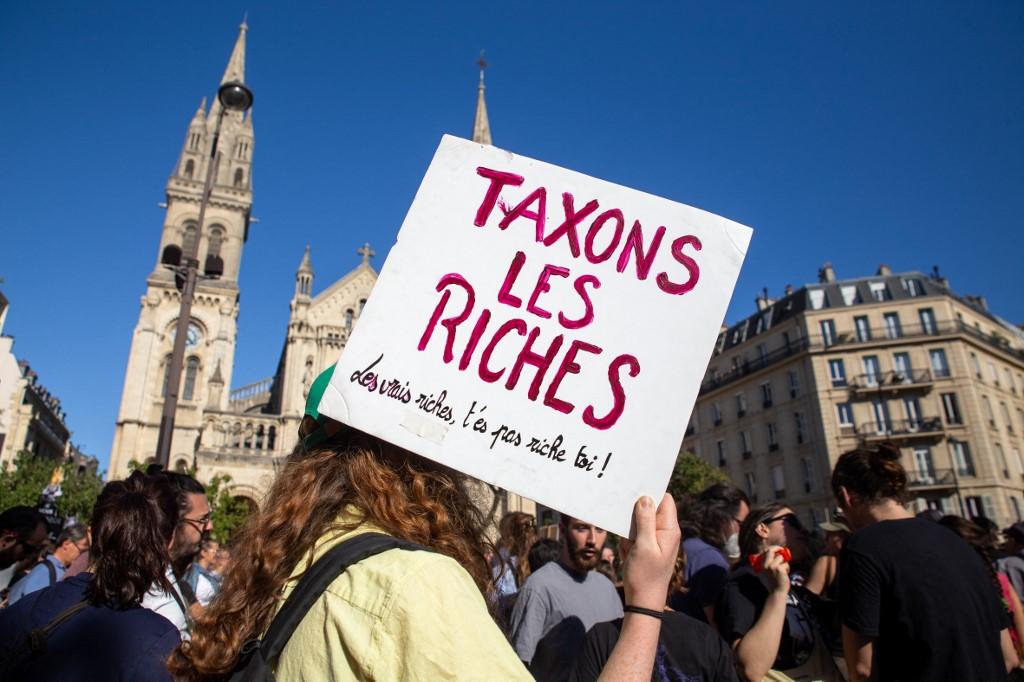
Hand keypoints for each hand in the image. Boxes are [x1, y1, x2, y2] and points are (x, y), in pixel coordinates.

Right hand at [623, 494, 680, 609]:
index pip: (664, 500)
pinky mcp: (647, 548)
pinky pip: (635, 536)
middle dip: (636, 511)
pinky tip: (627, 553)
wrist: (643, 602)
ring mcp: (656, 540)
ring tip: (627, 544)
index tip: (634, 487)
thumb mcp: (643, 546)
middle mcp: (665, 532)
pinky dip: (628, 541)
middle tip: (623, 513)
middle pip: (651, 509)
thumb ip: (645, 521)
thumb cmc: (644, 575)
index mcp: (669, 529)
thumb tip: (646, 498)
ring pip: (640, 523)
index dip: (651, 492)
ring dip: (630, 529)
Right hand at [761, 545, 790, 594]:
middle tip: (782, 550)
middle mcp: (765, 565)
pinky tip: (785, 574)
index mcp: (761, 565)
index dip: (772, 548)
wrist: (777, 592)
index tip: (777, 549)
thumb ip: (768, 563)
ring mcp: (772, 567)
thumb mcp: (766, 572)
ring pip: (780, 557)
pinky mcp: (779, 569)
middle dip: (778, 548)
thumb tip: (775, 553)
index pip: (765, 551)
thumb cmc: (773, 582)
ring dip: (784, 562)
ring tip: (784, 570)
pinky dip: (787, 568)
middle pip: (771, 550)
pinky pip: (786, 564)